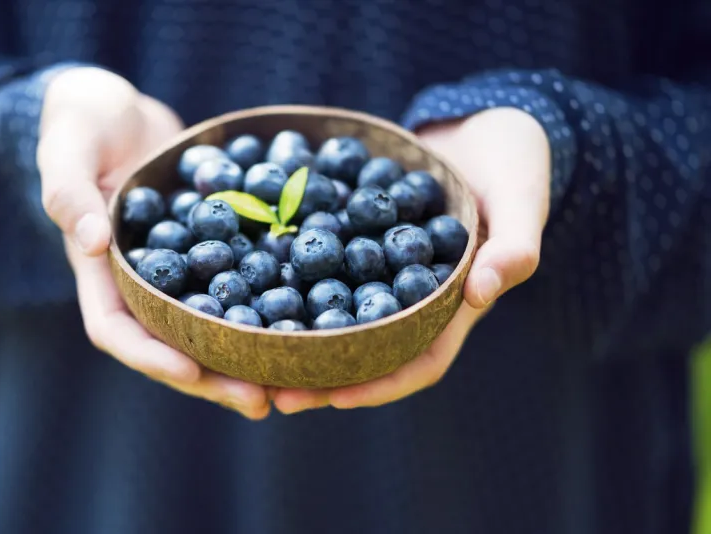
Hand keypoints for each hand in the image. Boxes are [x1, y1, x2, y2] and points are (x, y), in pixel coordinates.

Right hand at [38, 67, 269, 418]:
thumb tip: (94, 242)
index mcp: (100, 272)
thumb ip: (68, 191)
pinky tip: (308, 320)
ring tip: (294, 381)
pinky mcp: (211, 251)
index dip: (150, 356)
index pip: (116, 330)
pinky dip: (268, 306)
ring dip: (248, 357)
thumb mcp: (66, 145)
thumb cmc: (81, 120)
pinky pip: (240, 285)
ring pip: (213, 326)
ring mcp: (179, 271)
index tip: (191, 371)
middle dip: (214, 377)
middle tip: (262, 401)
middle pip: (173, 344)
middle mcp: (141, 283)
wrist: (121, 108)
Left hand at [272, 107, 549, 412]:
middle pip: (367, 350)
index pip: (420, 361)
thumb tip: (481, 295)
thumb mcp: (522, 197)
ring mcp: (382, 270)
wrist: (480, 123)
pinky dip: (292, 275)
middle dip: (323, 374)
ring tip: (251, 348)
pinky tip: (251, 274)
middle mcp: (412, 297)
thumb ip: (513, 247)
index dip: (381, 384)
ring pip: (337, 313)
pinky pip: (323, 263)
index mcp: (454, 303)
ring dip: (298, 335)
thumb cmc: (515, 161)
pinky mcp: (358, 238)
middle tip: (273, 392)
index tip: (335, 399)